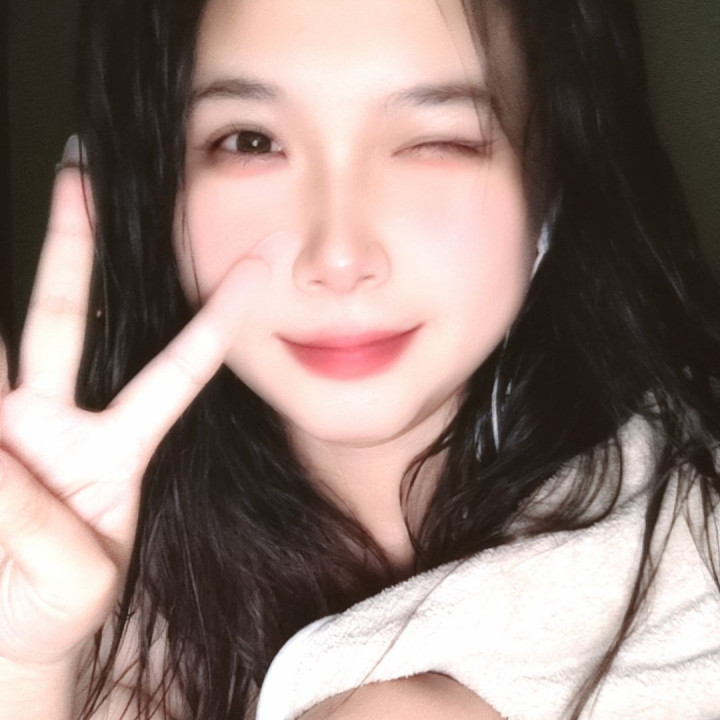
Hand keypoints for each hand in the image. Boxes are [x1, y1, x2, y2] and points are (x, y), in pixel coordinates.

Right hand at [0, 166, 268, 668]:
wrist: (9, 643)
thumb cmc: (60, 608)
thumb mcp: (79, 577)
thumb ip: (39, 525)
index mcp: (118, 448)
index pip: (178, 365)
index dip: (218, 315)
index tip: (263, 262)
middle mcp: (59, 424)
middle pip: (66, 315)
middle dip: (73, 245)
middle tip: (80, 171)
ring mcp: (7, 430)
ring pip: (3, 345)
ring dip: (1, 303)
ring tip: (52, 199)